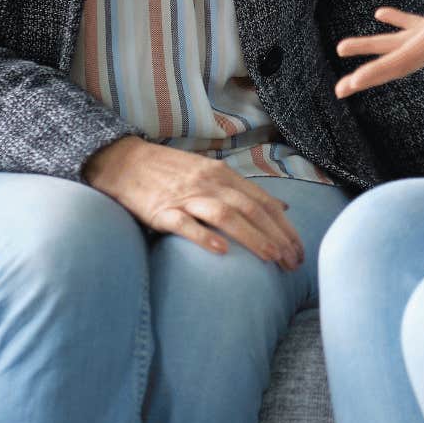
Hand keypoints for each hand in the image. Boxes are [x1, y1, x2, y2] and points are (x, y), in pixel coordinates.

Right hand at [83, 137, 304, 269]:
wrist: (124, 161)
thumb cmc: (169, 171)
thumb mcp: (210, 172)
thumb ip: (243, 190)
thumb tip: (281, 207)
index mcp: (222, 175)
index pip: (262, 202)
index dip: (284, 226)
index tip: (299, 248)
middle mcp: (209, 184)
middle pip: (250, 210)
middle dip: (276, 236)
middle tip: (292, 261)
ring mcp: (185, 196)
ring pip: (225, 216)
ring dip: (251, 237)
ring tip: (271, 258)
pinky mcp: (162, 211)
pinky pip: (185, 224)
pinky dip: (204, 237)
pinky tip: (221, 252)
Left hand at [333, 0, 423, 96]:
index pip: (400, 62)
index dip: (373, 73)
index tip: (347, 87)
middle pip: (395, 61)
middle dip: (366, 72)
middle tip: (338, 88)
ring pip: (400, 43)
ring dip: (373, 46)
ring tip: (343, 47)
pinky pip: (416, 24)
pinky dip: (397, 20)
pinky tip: (382, 13)